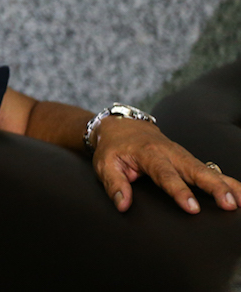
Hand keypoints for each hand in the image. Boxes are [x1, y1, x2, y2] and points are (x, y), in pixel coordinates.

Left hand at [91, 115, 240, 213]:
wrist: (121, 126)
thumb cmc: (113, 148)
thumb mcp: (105, 164)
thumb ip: (114, 184)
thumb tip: (123, 205)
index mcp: (148, 154)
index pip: (166, 175)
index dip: (179, 191)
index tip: (193, 208)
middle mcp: (170, 153)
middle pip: (195, 171)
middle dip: (214, 187)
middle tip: (230, 204)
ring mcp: (182, 155)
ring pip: (208, 170)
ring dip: (227, 185)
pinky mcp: (188, 160)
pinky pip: (210, 170)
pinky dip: (227, 181)